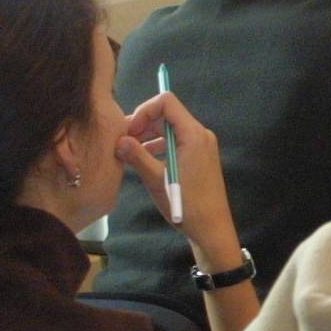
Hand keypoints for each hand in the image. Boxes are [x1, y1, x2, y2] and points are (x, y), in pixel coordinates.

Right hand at [117, 91, 239, 265]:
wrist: (211, 229)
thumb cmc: (186, 205)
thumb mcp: (156, 179)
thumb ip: (137, 156)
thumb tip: (118, 140)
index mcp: (193, 134)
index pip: (166, 102)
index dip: (143, 111)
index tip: (129, 131)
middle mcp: (200, 135)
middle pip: (167, 114)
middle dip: (142, 124)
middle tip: (122, 143)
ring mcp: (201, 146)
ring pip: (169, 129)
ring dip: (147, 136)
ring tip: (127, 153)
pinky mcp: (199, 158)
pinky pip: (175, 143)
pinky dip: (158, 147)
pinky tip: (142, 161)